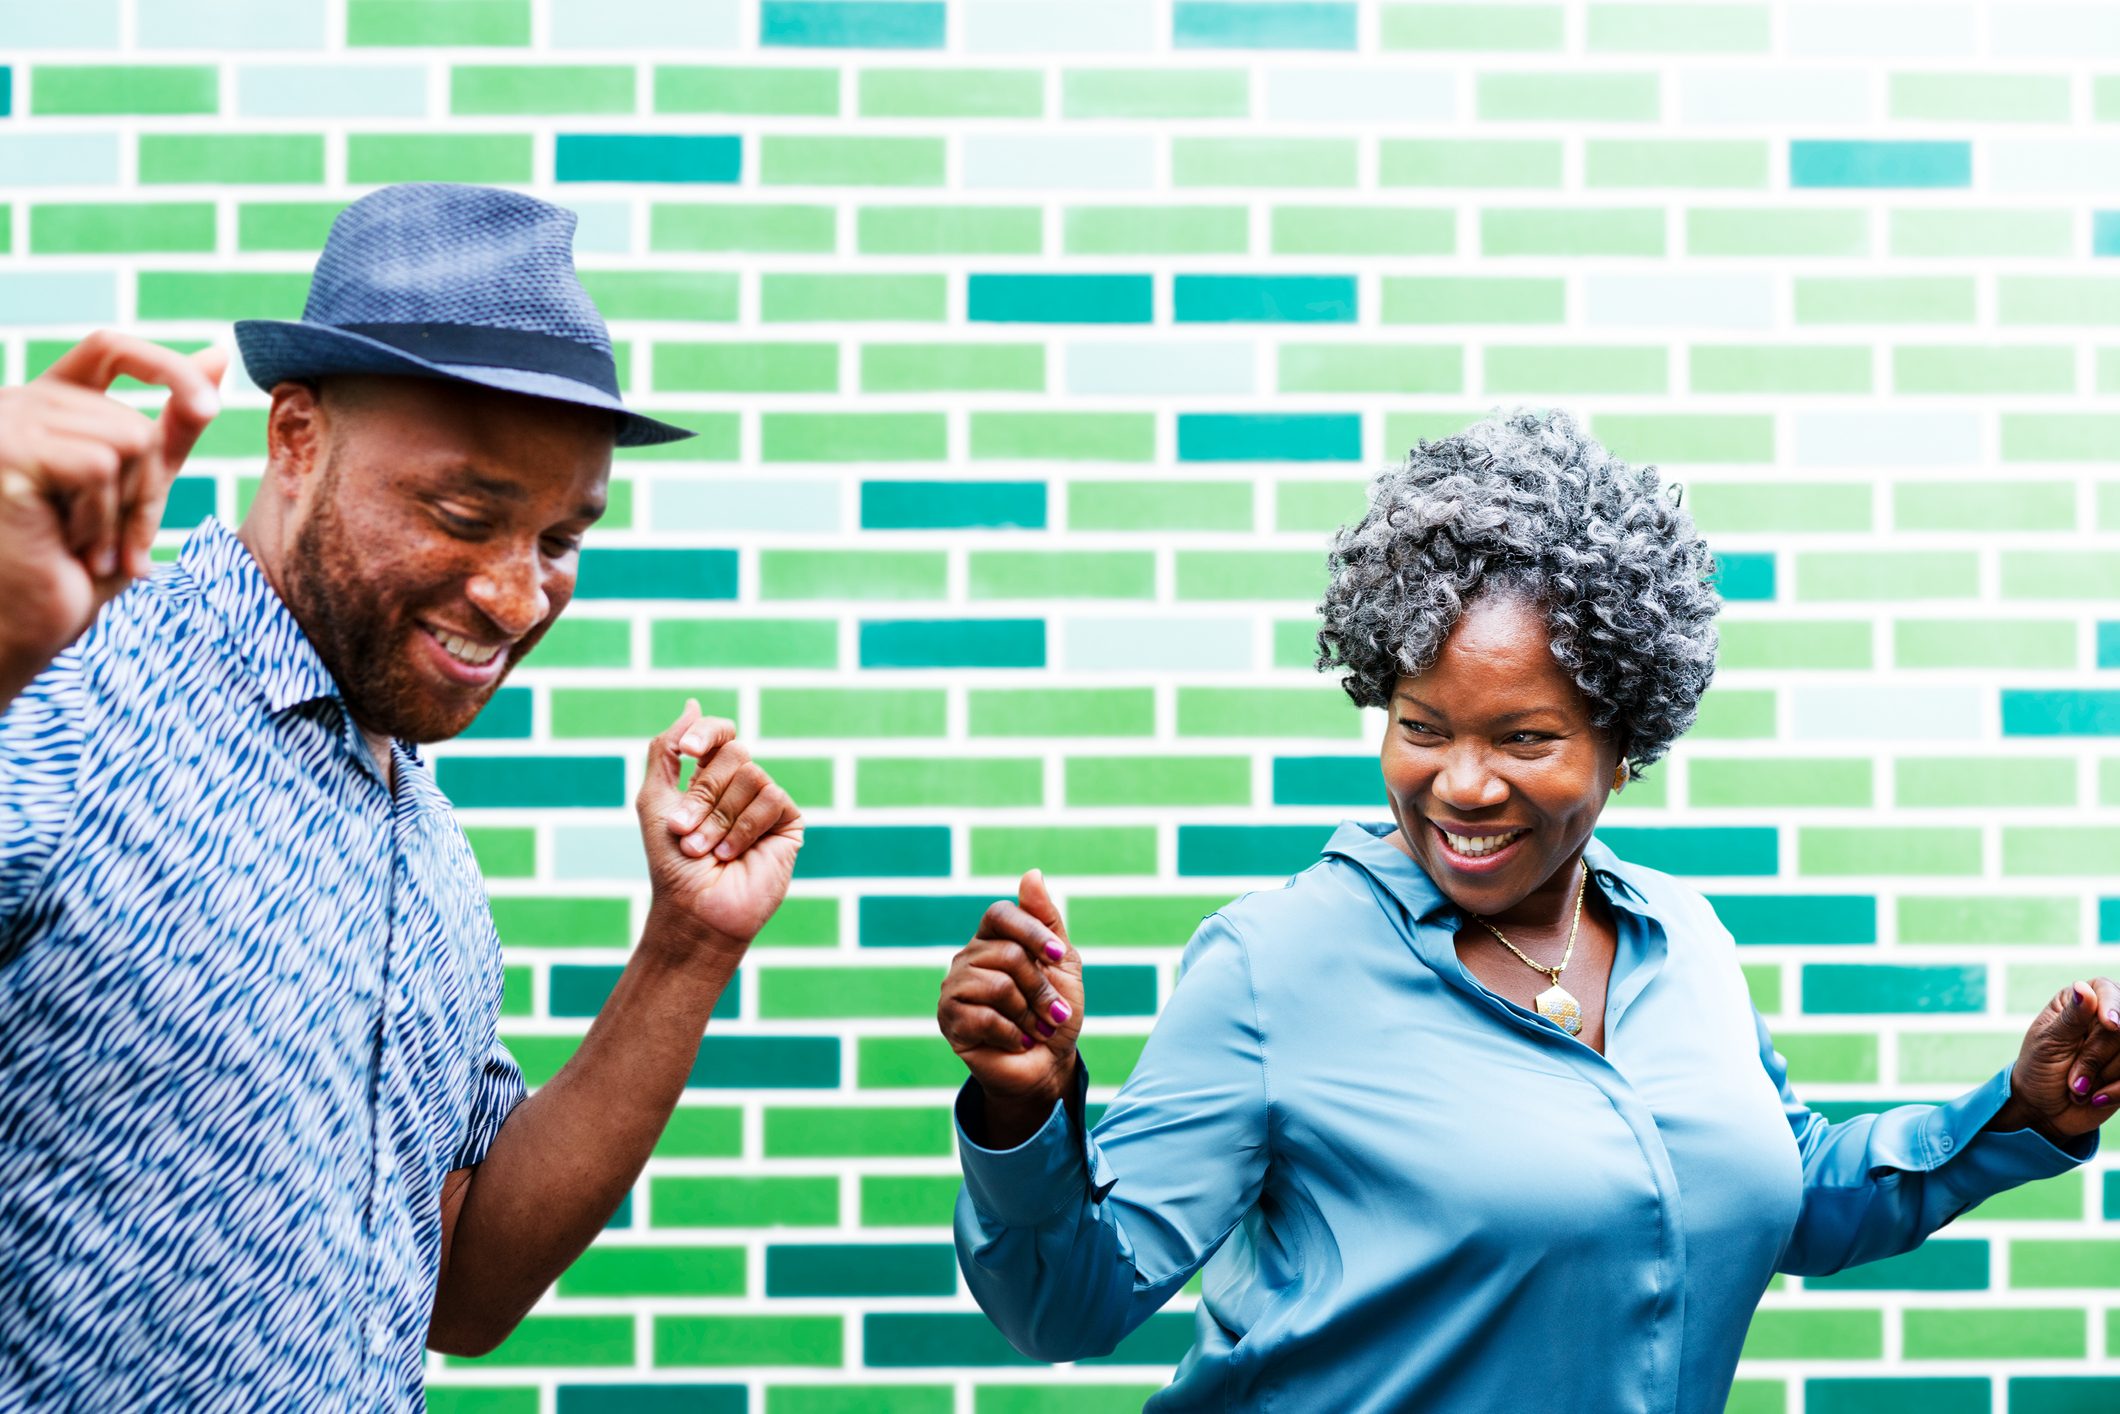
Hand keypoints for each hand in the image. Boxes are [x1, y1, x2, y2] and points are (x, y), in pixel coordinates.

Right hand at [0, 332, 225, 676]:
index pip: (111, 350)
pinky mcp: (5, 451)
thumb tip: (217, 354)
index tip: (209, 406)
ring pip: (128, 439)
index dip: (165, 366)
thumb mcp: (138, 489)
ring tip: (87, 547)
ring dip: (126, 510)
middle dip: (147, 492)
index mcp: (46, 406)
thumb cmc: (73, 571)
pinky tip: (66, 547)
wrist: (25, 631)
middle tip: (116, 543)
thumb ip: (172, 426)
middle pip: (136, 420)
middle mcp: (18, 404)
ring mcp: (5, 424)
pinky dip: (100, 516)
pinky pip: (100, 465)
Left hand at [635, 699, 801, 962]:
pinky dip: (745, 827)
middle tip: (686, 830)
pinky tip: (733, 854)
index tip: (689, 752)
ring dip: (720, 817)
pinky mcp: (787, 823)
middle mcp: (739, 786)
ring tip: (708, 851)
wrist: (694, 909)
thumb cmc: (671, 863)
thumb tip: (692, 703)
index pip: (718, 733)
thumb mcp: (654, 800)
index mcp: (709, 777)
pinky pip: (772, 798)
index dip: (706, 733)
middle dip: (704, 793)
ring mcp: (765, 803)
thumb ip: (666, 749)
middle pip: (733, 753)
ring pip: (752, 775)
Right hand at [939, 869, 1085, 1137]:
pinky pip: (984, 1017)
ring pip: (998, 985)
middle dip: (1041, 989)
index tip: (1057, 956)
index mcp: (993, 939)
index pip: (1001, 914)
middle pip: (1009, 954)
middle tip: (1053, 1013)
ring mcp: (955, 988)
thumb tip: (1031, 874)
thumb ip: (1046, 921)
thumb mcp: (1062, 964)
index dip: (1032, 932)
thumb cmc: (1056, 1013)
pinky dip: (1012, 1033)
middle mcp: (969, 957)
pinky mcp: (950, 1020)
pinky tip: (1016, 1041)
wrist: (1048, 1065)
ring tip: (1033, 1028)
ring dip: (1029, 1014)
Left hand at [1995, 978, 2119, 1141]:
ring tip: (2077, 1087)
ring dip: (2102, 1076)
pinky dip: (2115, 1091)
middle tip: (2072, 1078)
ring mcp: (2119, 1047)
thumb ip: (2072, 1017)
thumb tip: (2084, 988)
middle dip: (2095, 1057)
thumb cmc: (2038, 1069)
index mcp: (2079, 1003)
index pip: (2106, 989)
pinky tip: (2095, 1097)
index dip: (2113, 1006)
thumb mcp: (2049, 1043)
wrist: (2043, 1110)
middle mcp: (2104, 1019)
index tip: (2110, 1025)